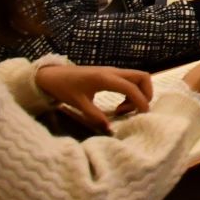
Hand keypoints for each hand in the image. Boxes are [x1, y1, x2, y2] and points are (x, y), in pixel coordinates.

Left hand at [36, 63, 153, 132]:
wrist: (53, 76)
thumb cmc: (64, 88)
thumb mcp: (78, 104)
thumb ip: (95, 116)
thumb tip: (109, 129)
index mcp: (106, 78)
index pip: (131, 88)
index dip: (141, 101)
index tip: (143, 115)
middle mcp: (113, 72)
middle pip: (142, 77)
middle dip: (146, 94)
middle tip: (136, 110)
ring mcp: (113, 71)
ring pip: (138, 77)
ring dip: (138, 93)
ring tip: (123, 110)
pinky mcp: (111, 74)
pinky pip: (129, 80)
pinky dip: (131, 92)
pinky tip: (119, 105)